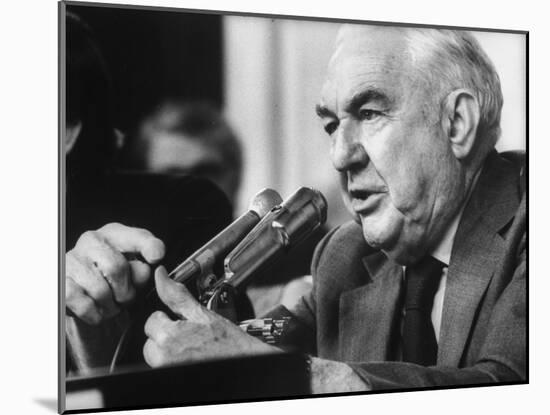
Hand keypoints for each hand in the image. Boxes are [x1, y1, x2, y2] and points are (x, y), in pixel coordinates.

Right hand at [66, 223, 164, 324]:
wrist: (86, 298)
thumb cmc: (114, 281)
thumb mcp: (134, 273)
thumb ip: (142, 270)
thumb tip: (145, 268)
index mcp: (116, 235)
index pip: (137, 237)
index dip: (149, 246)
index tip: (156, 257)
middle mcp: (92, 240)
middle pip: (117, 268)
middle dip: (125, 292)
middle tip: (124, 299)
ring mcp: (72, 259)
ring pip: (100, 291)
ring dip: (110, 307)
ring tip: (109, 304)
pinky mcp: (60, 282)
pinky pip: (83, 304)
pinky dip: (94, 314)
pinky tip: (96, 310)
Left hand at [143, 266, 275, 367]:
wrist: (245, 361)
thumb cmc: (229, 343)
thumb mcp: (202, 313)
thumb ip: (176, 294)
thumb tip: (161, 275)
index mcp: (168, 337)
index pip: (152, 322)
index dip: (170, 320)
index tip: (185, 325)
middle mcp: (164, 358)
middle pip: (151, 342)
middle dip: (167, 337)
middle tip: (191, 338)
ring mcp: (167, 369)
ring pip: (157, 357)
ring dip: (170, 352)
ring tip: (192, 349)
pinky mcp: (170, 377)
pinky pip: (165, 367)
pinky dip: (175, 362)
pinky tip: (192, 359)